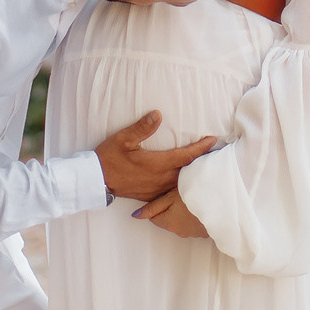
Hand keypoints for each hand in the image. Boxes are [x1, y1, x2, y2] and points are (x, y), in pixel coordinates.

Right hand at [97, 111, 217, 203]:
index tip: (213, 140)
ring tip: (202, 163)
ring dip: (192, 172)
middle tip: (213, 152)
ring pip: (181, 182)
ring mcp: (156, 189)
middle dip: (201, 161)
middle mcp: (160, 179)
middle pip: (188, 171)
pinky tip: (183, 178)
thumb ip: (142, 127)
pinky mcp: (151, 195)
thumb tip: (158, 114)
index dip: (201, 148)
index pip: (185, 156)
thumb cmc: (109, 158)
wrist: (96, 180)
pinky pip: (171, 190)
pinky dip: (181, 182)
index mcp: (157, 164)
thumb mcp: (123, 139)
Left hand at [135, 187, 208, 238]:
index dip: (158, 205)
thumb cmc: (195, 197)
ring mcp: (193, 233)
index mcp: (169, 223)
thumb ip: (153, 207)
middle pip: (167, 220)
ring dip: (183, 213)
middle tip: (179, 195)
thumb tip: (135, 216)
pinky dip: (194, 217)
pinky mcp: (204, 232)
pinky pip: (194, 224)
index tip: (166, 195)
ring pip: (181, 222)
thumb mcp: (170, 198)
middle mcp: (179, 231)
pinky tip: (200, 207)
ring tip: (190, 199)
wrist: (221, 203)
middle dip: (170, 209)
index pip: (154, 217)